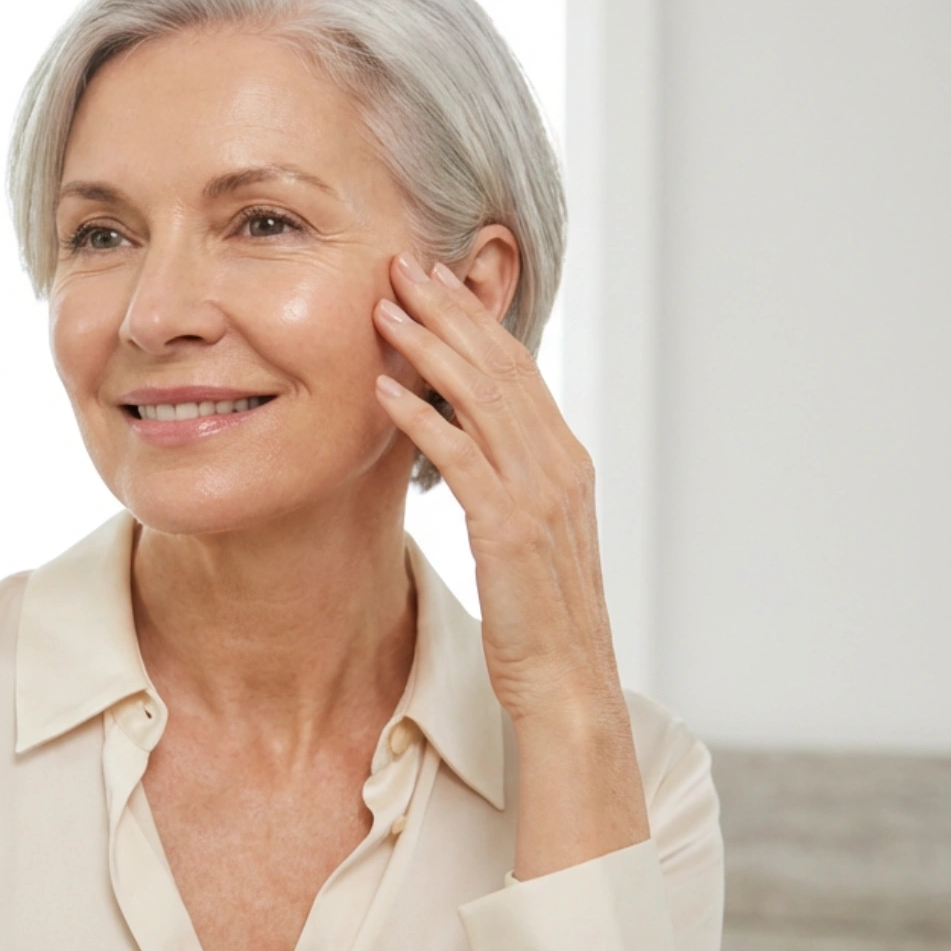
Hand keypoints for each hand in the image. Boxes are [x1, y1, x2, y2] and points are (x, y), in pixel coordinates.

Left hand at [372, 251, 648, 878]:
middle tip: (403, 265)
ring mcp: (540, 496)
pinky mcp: (509, 531)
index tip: (434, 280)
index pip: (518, 371)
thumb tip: (468, 443)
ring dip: (430, 348)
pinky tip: (383, 390)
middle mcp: (560, 466)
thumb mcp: (526, 534)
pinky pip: (461, 460)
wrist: (567, 685)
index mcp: (566, 461)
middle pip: (501, 367)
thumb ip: (506, 481)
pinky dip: (423, 418)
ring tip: (384, 307)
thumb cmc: (539, 617)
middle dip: (451, 312)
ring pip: (482, 400)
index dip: (475, 320)